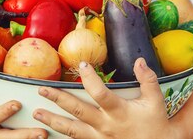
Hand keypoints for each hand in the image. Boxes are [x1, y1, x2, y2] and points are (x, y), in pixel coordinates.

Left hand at [32, 58, 180, 138]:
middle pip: (78, 111)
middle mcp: (106, 125)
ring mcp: (99, 138)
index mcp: (119, 111)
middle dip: (58, 99)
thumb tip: (139, 61)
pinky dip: (62, 136)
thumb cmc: (155, 123)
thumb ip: (148, 80)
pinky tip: (48, 132)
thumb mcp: (155, 100)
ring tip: (37, 113)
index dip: (90, 78)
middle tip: (42, 90)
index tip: (81, 64)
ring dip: (53, 120)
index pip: (100, 93)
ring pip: (72, 130)